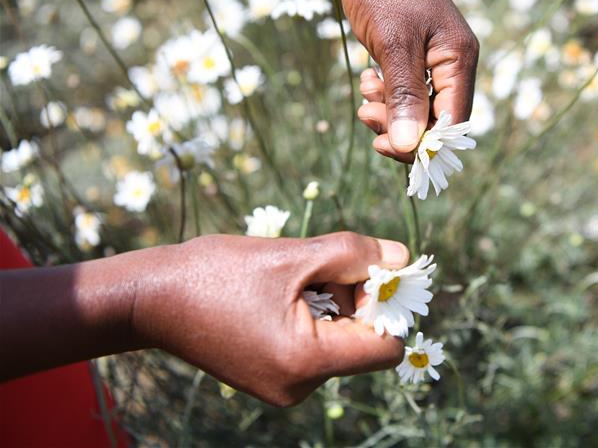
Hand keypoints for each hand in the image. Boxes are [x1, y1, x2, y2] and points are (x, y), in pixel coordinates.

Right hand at [133, 232, 408, 405]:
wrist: (151, 298)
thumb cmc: (216, 272)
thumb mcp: (293, 254)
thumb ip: (355, 254)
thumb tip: (403, 258)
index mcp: (306, 362)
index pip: (385, 346)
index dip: (385, 305)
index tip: (363, 270)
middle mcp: (299, 386)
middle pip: (364, 342)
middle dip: (354, 298)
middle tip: (318, 266)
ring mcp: (284, 387)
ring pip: (340, 341)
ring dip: (331, 302)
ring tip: (290, 279)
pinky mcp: (272, 378)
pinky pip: (315, 347)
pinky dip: (312, 315)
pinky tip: (279, 294)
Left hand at [330, 0, 478, 160]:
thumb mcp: (393, 46)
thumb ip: (404, 97)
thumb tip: (407, 147)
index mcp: (460, 57)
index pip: (453, 120)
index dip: (424, 142)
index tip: (385, 147)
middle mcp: (453, 61)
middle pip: (434, 118)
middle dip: (400, 125)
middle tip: (366, 117)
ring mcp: (432, 56)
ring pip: (415, 106)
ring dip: (388, 110)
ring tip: (365, 93)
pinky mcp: (412, 52)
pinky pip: (403, 89)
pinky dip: (383, 94)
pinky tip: (368, 79)